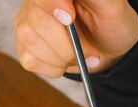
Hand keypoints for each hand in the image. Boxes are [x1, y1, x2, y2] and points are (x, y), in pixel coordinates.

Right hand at [14, 0, 137, 75]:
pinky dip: (54, 68)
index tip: (70, 17)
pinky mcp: (25, 47)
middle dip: (66, 44)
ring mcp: (27, 23)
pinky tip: (66, 62)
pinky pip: (30, 60)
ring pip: (29, 40)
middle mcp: (36, 2)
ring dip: (61, 57)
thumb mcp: (111, 6)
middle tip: (89, 51)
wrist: (108, 47)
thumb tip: (68, 0)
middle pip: (36, 20)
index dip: (53, 4)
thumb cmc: (111, 23)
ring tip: (79, 56)